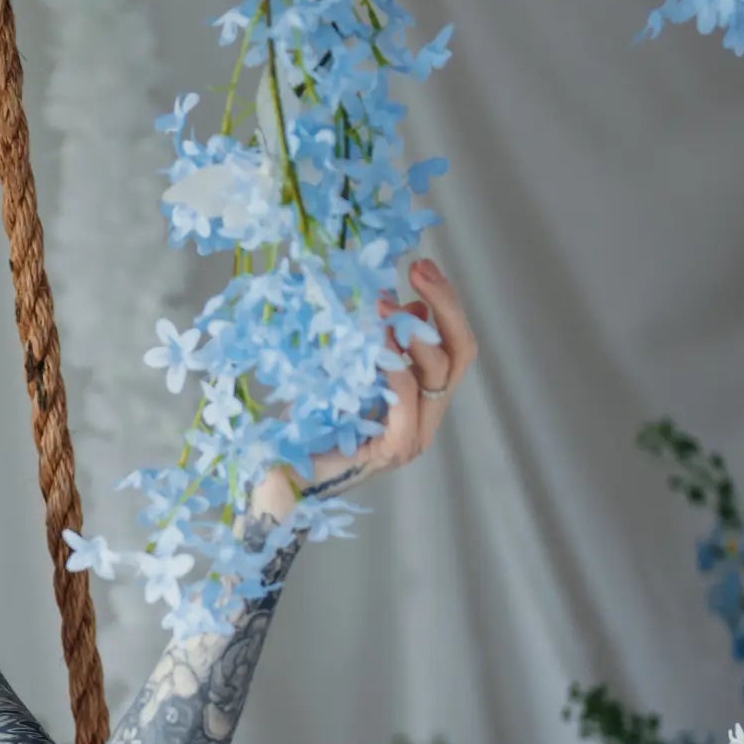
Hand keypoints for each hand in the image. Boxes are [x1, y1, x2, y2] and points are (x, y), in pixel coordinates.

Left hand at [255, 259, 477, 518]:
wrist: (282, 478)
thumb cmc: (308, 428)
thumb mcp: (348, 373)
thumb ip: (381, 347)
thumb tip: (406, 307)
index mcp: (421, 399)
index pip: (454, 345)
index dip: (445, 303)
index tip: (421, 265)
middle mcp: (426, 418)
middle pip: (461, 354)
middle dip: (445, 305)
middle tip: (419, 268)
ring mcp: (414, 436)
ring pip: (441, 373)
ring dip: (416, 331)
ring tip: (384, 304)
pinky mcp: (394, 448)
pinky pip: (407, 398)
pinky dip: (396, 364)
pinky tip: (378, 340)